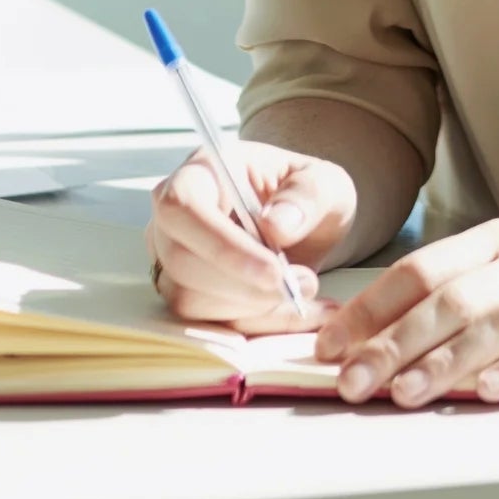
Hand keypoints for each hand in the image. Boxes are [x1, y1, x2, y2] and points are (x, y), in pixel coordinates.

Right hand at [146, 141, 355, 333]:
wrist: (308, 226)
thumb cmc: (306, 195)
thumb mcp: (324, 183)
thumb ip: (306, 196)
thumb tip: (276, 225)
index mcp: (201, 172)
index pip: (182, 207)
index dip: (220, 244)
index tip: (272, 271)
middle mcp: (175, 216)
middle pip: (181, 261)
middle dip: (244, 286)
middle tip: (302, 284)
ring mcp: (174, 259)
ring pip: (191, 301)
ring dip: (254, 309)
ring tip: (305, 291)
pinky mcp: (188, 295)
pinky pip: (211, 325)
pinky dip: (260, 326)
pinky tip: (299, 312)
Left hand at [315, 217, 498, 404]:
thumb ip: (465, 287)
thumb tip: (384, 329)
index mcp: (494, 238)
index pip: (419, 269)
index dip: (370, 307)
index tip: (328, 344)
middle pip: (447, 299)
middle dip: (391, 343)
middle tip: (351, 381)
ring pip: (494, 322)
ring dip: (444, 361)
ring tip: (404, 393)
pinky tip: (488, 392)